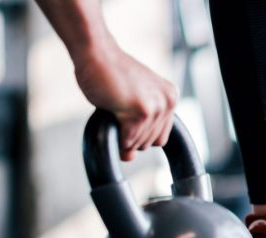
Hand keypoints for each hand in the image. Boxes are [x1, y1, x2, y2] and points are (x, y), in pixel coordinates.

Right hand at [73, 47, 177, 161]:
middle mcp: (168, 102)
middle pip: (151, 143)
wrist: (95, 52)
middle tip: (116, 113)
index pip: (161, 137)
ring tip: (113, 109)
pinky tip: (111, 114)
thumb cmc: (107, 73)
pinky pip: (129, 140)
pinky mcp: (142, 111)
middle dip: (131, 135)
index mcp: (170, 97)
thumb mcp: (128, 103)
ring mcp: (157, 106)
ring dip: (122, 134)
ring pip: (139, 144)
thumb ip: (136, 129)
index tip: (126, 123)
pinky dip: (117, 136)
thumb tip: (129, 158)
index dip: (141, 136)